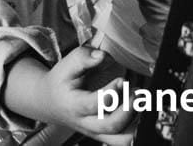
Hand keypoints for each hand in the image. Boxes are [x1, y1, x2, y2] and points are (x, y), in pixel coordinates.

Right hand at [4, 47, 135, 144]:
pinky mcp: (106, 135)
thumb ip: (82, 58)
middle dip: (128, 110)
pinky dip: (137, 127)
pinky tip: (140, 109)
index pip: (93, 104)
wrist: (52, 103)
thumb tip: (101, 56)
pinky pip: (124, 139)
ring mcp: (97, 132)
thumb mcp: (65, 66)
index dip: (110, 93)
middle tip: (137, 93)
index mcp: (74, 105)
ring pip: (121, 139)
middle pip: (110, 126)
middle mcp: (86, 122)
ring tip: (140, 103)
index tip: (121, 80)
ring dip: (136, 123)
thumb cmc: (61, 83)